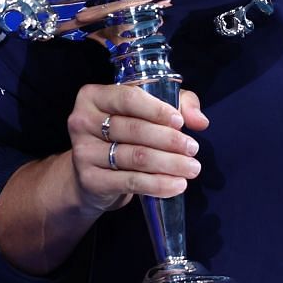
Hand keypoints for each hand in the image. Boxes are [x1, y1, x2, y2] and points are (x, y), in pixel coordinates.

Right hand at [64, 83, 207, 215]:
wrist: (92, 175)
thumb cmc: (123, 135)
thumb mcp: (148, 111)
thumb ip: (178, 105)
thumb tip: (200, 121)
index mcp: (93, 96)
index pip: (127, 98)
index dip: (156, 109)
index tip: (180, 122)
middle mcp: (82, 121)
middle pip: (133, 129)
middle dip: (169, 140)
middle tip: (193, 149)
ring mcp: (83, 151)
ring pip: (135, 157)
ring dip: (169, 163)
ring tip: (191, 168)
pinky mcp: (89, 180)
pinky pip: (130, 181)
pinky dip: (157, 184)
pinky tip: (176, 185)